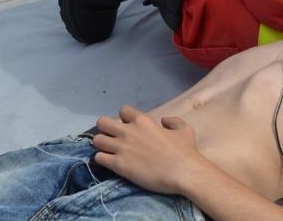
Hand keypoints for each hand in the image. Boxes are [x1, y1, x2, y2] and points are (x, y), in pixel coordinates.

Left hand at [92, 106, 211, 195]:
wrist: (182, 172)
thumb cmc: (185, 151)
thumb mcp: (185, 129)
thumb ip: (173, 121)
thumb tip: (164, 120)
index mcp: (143, 121)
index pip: (123, 111)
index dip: (125, 118)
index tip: (130, 127)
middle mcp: (128, 132)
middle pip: (102, 122)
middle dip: (106, 129)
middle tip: (114, 138)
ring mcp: (121, 148)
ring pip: (96, 140)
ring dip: (102, 145)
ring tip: (109, 151)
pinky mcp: (118, 165)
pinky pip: (98, 158)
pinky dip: (102, 160)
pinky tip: (111, 163)